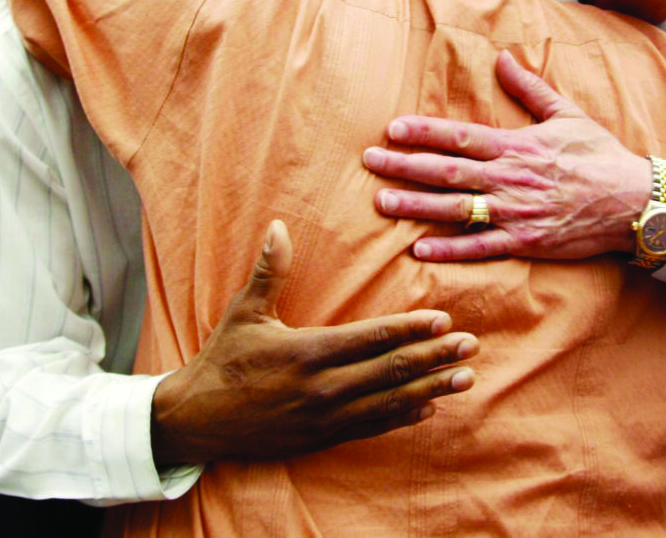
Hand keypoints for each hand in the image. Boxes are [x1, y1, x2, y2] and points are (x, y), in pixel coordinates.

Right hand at [150, 219, 478, 465]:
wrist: (196, 420)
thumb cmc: (223, 359)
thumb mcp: (244, 312)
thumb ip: (269, 271)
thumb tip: (278, 226)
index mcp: (307, 353)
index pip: (370, 339)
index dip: (409, 330)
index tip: (442, 321)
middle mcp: (322, 389)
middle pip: (389, 371)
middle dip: (433, 358)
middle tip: (469, 346)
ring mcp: (324, 419)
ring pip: (389, 403)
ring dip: (431, 389)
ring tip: (464, 379)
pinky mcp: (322, 439)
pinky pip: (371, 428)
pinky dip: (402, 418)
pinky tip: (428, 408)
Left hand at [363, 50, 665, 260]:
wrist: (634, 202)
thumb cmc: (600, 155)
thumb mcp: (566, 114)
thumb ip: (530, 88)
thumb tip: (503, 58)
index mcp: (516, 146)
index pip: (460, 137)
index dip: (424, 133)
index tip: (393, 129)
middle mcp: (510, 178)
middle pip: (447, 172)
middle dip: (405, 166)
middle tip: (369, 163)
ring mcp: (516, 213)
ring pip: (456, 209)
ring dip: (416, 205)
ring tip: (382, 202)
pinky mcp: (525, 242)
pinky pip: (481, 248)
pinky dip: (450, 250)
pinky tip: (419, 249)